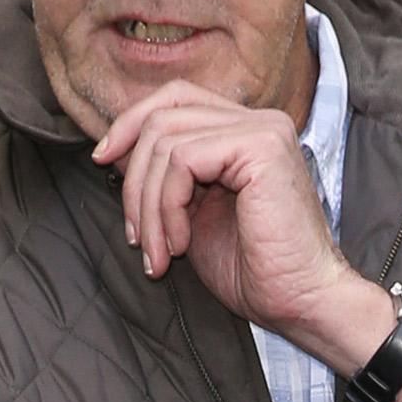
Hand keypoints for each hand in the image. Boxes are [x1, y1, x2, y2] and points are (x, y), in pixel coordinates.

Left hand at [91, 81, 354, 338]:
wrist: (299, 302)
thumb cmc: (250, 268)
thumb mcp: (191, 212)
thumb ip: (163, 175)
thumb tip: (113, 150)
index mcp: (244, 131)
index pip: (173, 98)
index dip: (130, 124)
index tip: (102, 161)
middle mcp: (258, 121)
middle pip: (163, 115)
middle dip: (134, 180)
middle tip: (137, 237)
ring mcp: (263, 130)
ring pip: (165, 141)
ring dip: (148, 206)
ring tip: (159, 252)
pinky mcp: (261, 148)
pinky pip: (182, 160)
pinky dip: (167, 208)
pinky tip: (181, 245)